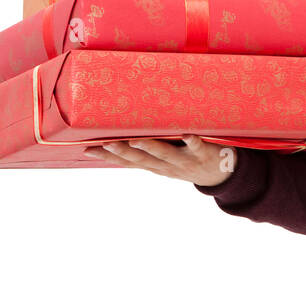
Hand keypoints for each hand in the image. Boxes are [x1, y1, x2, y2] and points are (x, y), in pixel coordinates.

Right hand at [85, 135, 236, 186]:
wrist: (219, 175)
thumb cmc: (185, 161)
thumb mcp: (164, 160)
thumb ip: (146, 148)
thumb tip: (122, 129)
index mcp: (155, 166)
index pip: (127, 162)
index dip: (107, 157)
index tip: (86, 149)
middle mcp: (166, 166)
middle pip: (141, 159)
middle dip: (122, 152)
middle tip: (105, 144)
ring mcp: (184, 160)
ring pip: (165, 154)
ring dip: (150, 147)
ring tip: (136, 140)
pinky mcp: (203, 154)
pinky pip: (197, 146)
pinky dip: (192, 140)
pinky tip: (187, 133)